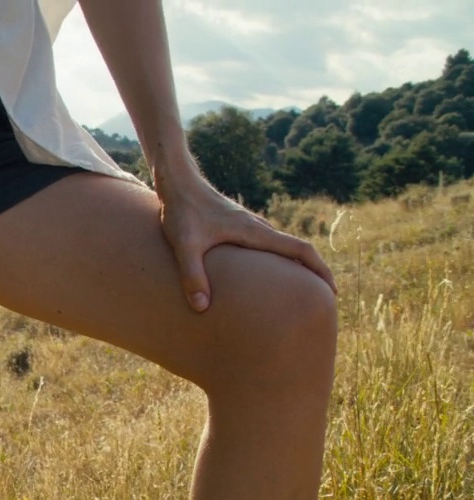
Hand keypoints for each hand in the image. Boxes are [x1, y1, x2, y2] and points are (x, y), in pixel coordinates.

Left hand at [157, 178, 337, 311]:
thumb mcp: (184, 246)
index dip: (320, 270)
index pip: (300, 250)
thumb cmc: (180, 211)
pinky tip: (264, 272)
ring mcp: (248, 224)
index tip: (333, 290)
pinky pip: (265, 243)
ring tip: (299, 289)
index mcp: (255, 231)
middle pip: (296, 249)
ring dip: (295, 265)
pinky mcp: (236, 224)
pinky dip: (276, 258)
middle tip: (324, 298)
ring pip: (280, 246)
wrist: (176, 182)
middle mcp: (257, 226)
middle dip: (313, 272)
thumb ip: (193, 275)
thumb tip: (202, 308)